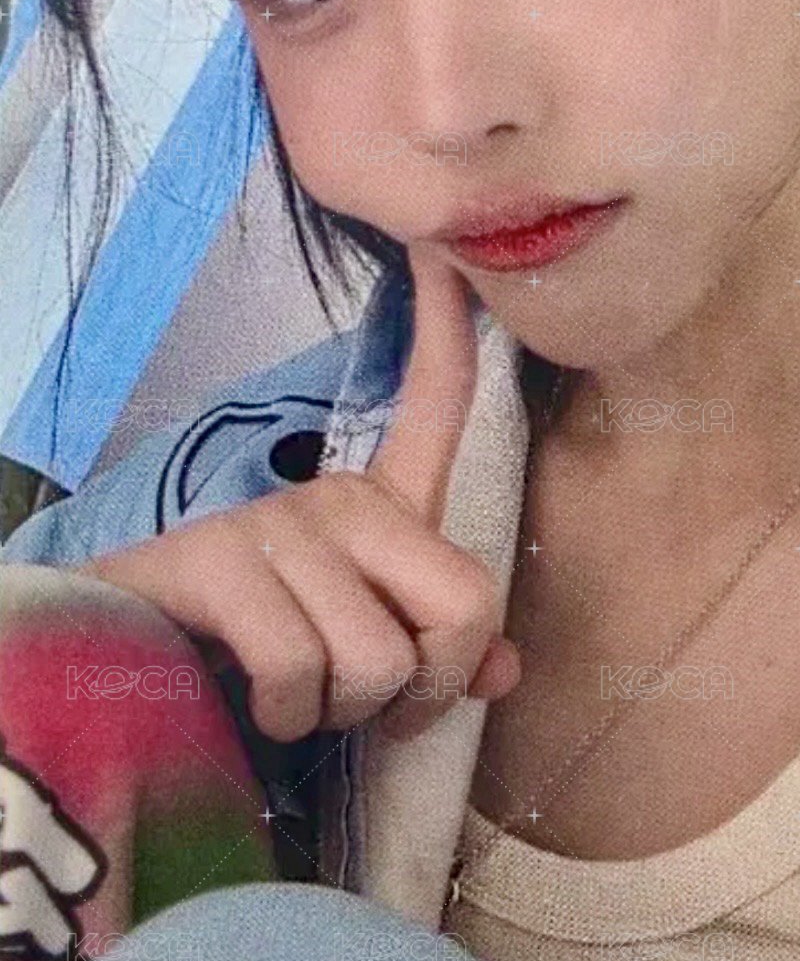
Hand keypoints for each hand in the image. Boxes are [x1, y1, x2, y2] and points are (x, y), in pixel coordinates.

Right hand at [80, 245, 519, 741]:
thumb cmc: (261, 662)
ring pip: (380, 659)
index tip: (444, 244)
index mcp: (379, 505)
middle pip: (464, 604)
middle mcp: (338, 497)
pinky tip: (253, 700)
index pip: (436, 400)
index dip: (453, 328)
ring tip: (297, 696)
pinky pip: (299, 669)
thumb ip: (436, 657)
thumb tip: (507, 671)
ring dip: (343, 715)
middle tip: (374, 706)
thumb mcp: (362, 655)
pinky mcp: (220, 558)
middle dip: (427, 688)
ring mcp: (277, 521)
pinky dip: (285, 717)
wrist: (132, 675)